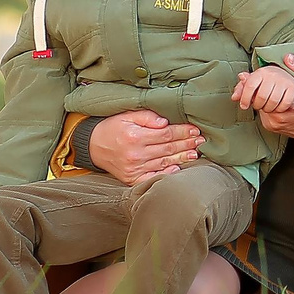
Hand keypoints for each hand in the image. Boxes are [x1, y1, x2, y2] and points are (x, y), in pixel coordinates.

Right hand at [87, 110, 203, 183]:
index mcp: (135, 136)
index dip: (182, 132)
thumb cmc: (112, 128)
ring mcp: (134, 169)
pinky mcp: (132, 178)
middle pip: (168, 149)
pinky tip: (178, 170)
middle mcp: (136, 154)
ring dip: (182, 158)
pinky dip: (166, 174)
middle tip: (201, 141)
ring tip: (195, 153)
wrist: (93, 147)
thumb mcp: (126, 115)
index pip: (166, 134)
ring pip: (164, 163)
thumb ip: (146, 116)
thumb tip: (165, 122)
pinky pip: (153, 177)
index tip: (195, 130)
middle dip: (186, 144)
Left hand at [244, 54, 293, 142]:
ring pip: (258, 105)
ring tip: (269, 88)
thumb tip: (287, 57)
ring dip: (260, 96)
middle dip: (259, 87)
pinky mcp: (272, 127)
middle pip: (258, 97)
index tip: (261, 74)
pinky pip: (261, 112)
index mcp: (291, 104)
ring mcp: (274, 124)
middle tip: (265, 80)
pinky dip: (264, 104)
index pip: (264, 91)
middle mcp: (279, 116)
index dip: (260, 81)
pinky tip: (272, 99)